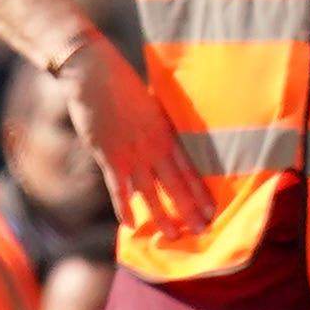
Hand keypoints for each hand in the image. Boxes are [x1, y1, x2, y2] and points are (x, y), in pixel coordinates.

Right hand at [62, 34, 214, 238]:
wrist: (95, 74)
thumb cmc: (124, 84)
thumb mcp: (152, 105)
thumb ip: (160, 125)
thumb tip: (169, 138)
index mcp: (167, 132)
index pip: (190, 167)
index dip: (202, 190)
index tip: (214, 208)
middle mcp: (154, 146)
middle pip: (177, 184)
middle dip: (190, 209)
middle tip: (204, 230)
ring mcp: (132, 152)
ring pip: (152, 192)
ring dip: (163, 216)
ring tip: (175, 236)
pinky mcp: (108, 155)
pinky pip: (119, 187)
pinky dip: (124, 206)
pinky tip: (130, 225)